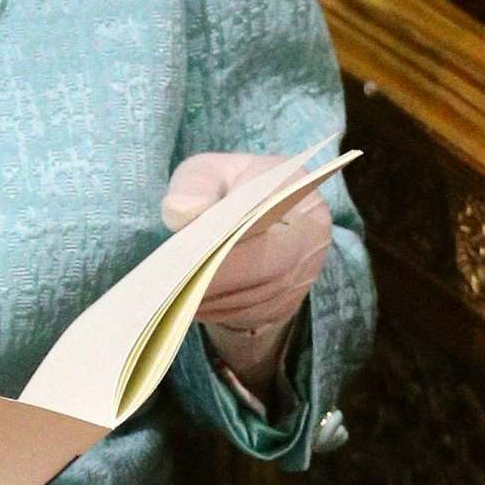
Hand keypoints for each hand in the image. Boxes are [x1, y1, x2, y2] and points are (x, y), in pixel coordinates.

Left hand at [161, 152, 331, 389]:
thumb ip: (194, 184)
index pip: (269, 206)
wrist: (256, 218)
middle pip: (270, 261)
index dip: (232, 227)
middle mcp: (311, 232)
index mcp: (293, 186)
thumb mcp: (207, 171)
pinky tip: (190, 305)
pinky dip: (221, 311)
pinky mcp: (291, 300)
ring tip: (173, 295)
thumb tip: (182, 212)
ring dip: (217, 298)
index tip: (192, 240)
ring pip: (262, 294)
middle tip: (174, 280)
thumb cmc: (228, 189)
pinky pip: (257, 313)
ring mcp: (306, 271)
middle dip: (219, 272)